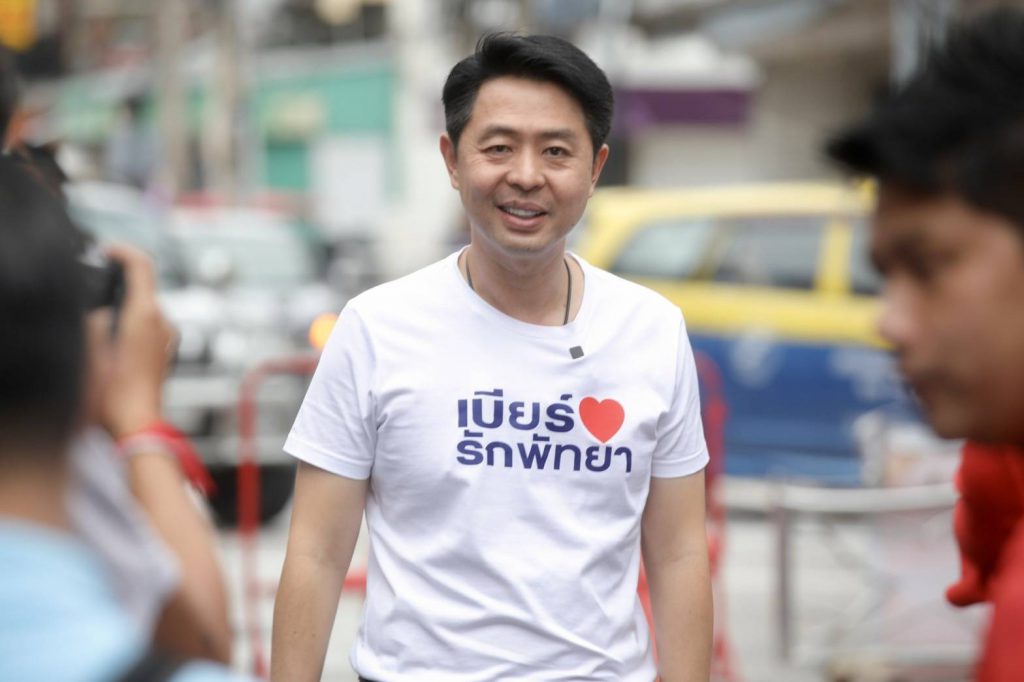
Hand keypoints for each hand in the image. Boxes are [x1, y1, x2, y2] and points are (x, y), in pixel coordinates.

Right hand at [100, 243, 174, 438]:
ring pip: (144, 306)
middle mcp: (163, 321)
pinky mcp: (164, 352)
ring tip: (96, 313)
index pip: (142, 263)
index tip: (105, 250)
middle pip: (143, 285)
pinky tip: (109, 337)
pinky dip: (129, 321)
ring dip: (123, 303)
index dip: (122, 250)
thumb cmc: (113, 395)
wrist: (137, 427)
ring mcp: (166, 338)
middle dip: (118, 279)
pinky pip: (147, 325)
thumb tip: (96, 310)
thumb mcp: (88, 351)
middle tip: (93, 278)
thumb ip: (91, 320)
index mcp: (146, 314)